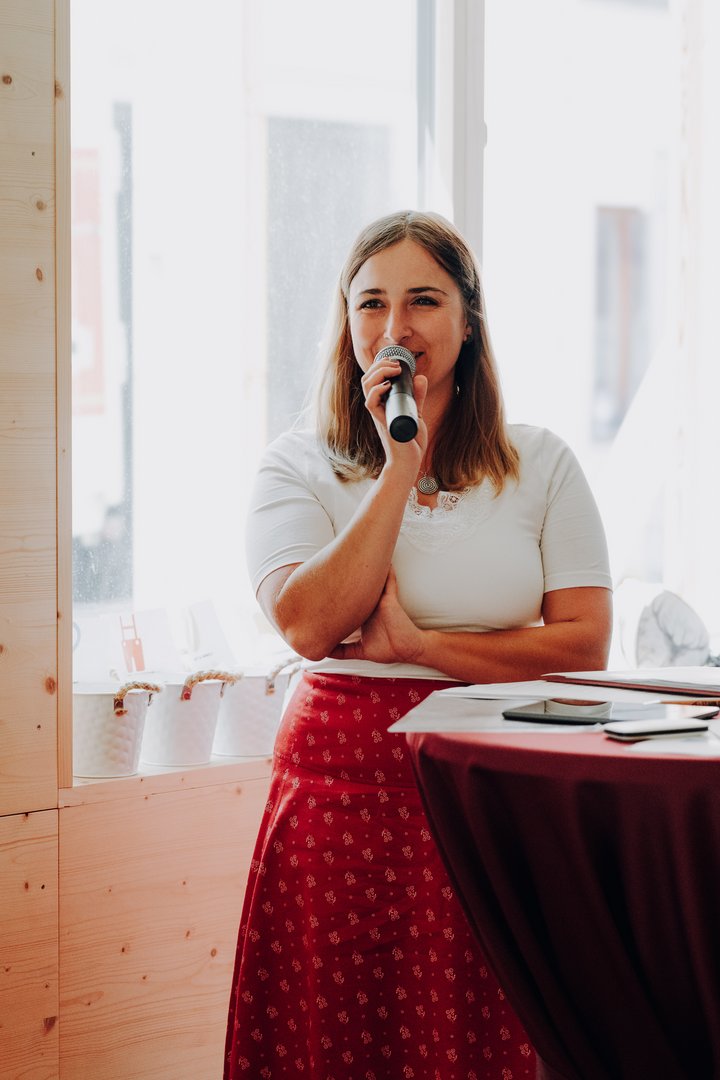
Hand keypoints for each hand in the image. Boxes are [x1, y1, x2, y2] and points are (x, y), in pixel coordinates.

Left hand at [329, 567, 424, 665]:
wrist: (407, 651)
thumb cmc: (387, 649)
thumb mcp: (360, 650)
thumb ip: (343, 651)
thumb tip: (324, 653)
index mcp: (362, 614)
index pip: (347, 601)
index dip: (336, 596)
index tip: (321, 590)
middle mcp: (370, 605)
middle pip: (355, 588)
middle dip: (346, 578)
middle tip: (330, 566)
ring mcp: (380, 601)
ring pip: (371, 582)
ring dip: (366, 570)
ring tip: (353, 554)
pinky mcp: (390, 600)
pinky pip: (389, 583)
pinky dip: (387, 573)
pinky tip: (384, 561)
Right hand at [361, 357, 428, 476]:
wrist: (408, 463)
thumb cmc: (410, 442)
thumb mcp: (416, 414)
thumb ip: (416, 397)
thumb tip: (420, 377)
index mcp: (383, 404)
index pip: (373, 379)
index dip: (380, 366)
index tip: (396, 362)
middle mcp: (378, 407)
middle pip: (367, 379)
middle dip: (379, 365)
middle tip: (396, 364)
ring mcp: (378, 414)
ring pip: (367, 387)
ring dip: (379, 373)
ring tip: (394, 369)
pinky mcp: (382, 422)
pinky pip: (371, 403)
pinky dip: (377, 391)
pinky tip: (387, 386)